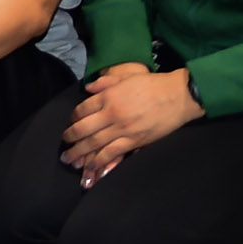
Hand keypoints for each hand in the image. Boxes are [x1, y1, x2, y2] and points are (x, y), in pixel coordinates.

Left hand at [60, 63, 199, 182]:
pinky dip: (100, 161)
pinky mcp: (135, 141)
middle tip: (64, 146)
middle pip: (84, 129)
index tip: (71, 123)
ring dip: (80, 153)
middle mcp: (112, 113)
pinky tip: (91, 167)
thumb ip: (105, 82)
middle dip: (71, 138)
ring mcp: (123, 129)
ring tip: (69, 160)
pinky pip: (113, 153)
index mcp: (108, 96)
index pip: (82, 109)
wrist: (178, 96)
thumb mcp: (126, 76)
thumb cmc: (153, 84)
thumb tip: (88, 88)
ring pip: (95, 143)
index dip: (73, 117)